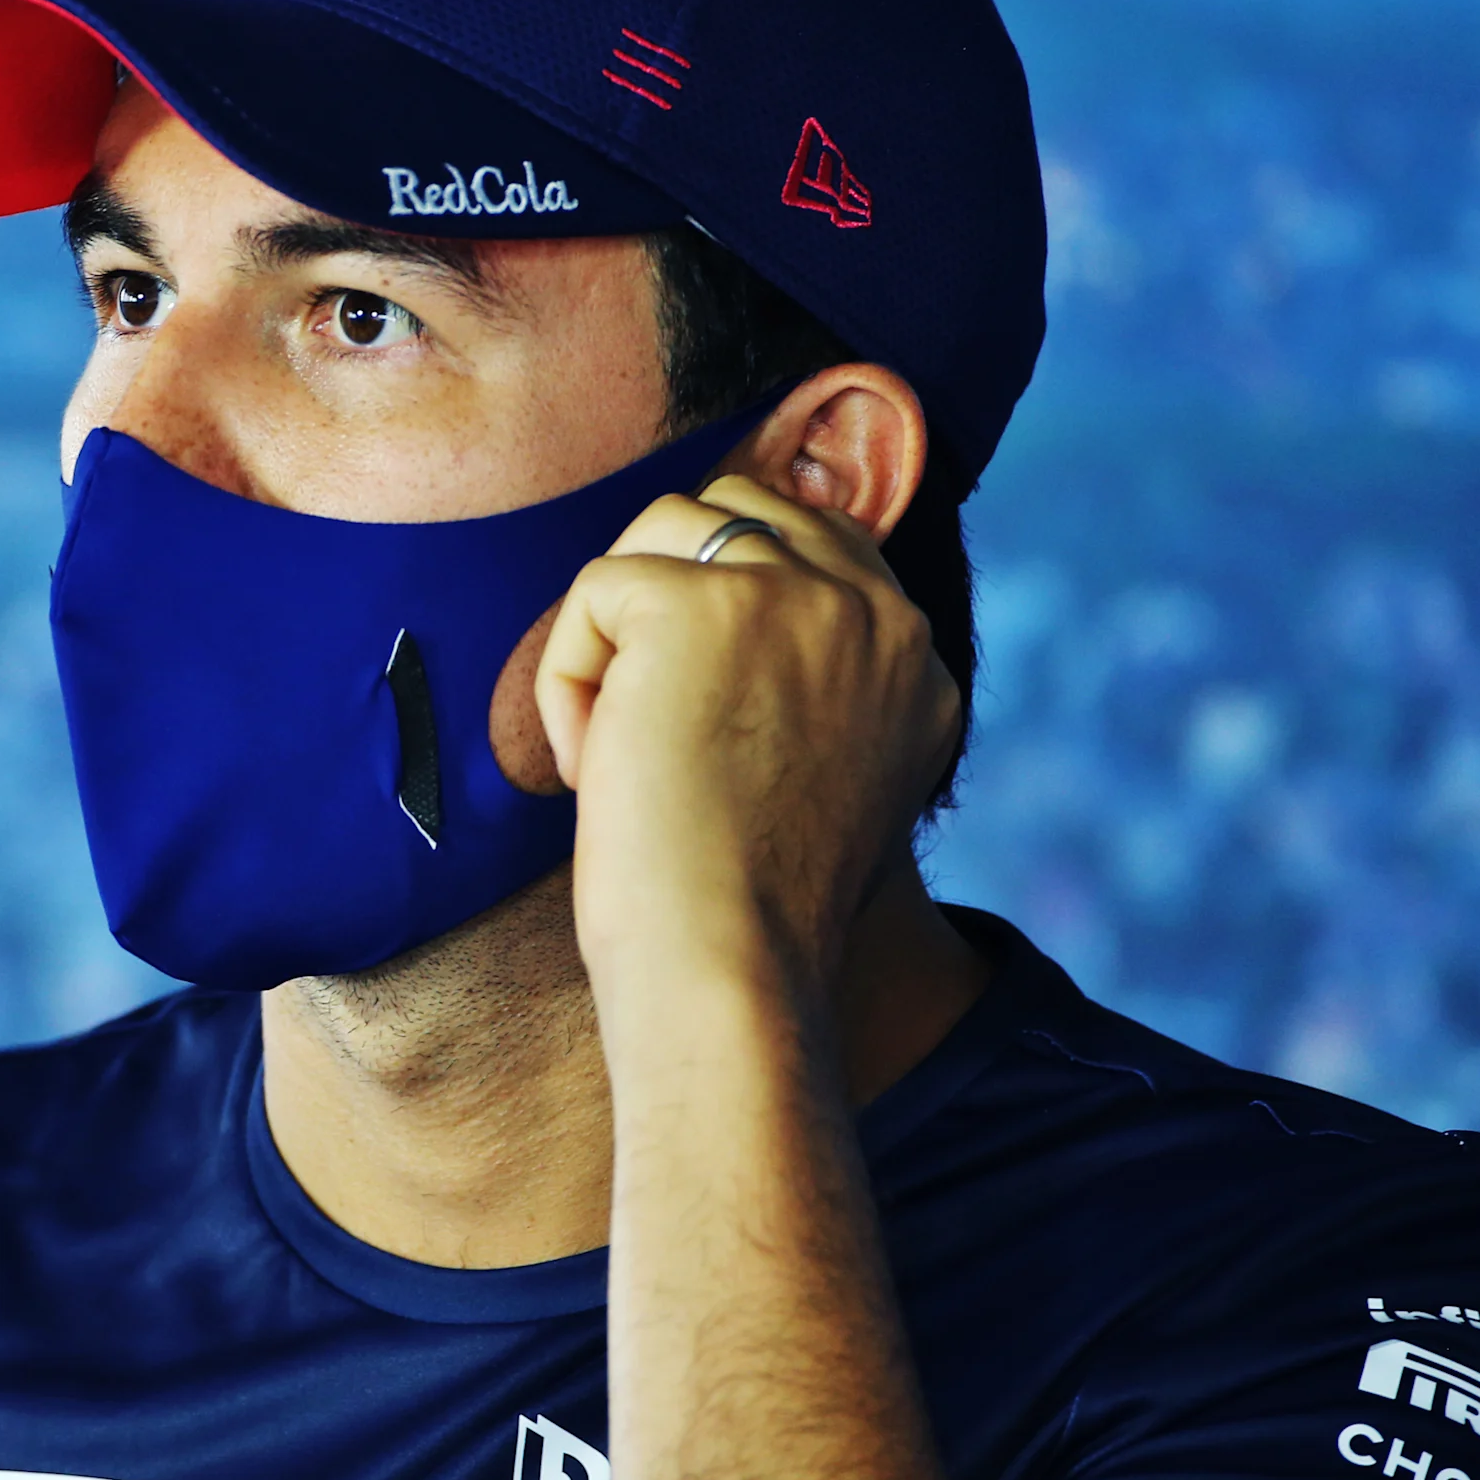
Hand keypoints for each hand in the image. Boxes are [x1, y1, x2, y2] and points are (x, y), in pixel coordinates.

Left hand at [530, 473, 960, 1037]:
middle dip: (664, 592)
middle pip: (735, 511)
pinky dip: (565, 680)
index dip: (725, 592)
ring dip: (613, 635)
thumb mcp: (829, 771)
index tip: (688, 693)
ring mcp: (791, 598)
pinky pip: (594, 590)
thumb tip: (722, 622)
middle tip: (643, 719)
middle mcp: (873, 612)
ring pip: (659, 533)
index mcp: (915, 655)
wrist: (730, 968)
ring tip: (619, 750)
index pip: (812, 540)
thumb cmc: (751, 906)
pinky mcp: (697, 606)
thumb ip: (816, 682)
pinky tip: (596, 768)